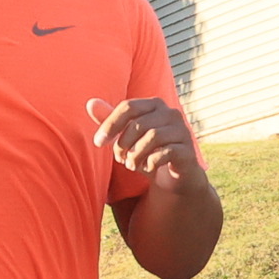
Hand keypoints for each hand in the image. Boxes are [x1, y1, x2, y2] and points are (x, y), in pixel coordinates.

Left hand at [86, 94, 202, 189]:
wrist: (173, 175)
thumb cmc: (147, 150)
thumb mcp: (125, 136)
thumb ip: (110, 120)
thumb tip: (90, 103)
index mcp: (155, 104)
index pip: (128, 107)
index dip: (110, 124)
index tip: (98, 143)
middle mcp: (171, 113)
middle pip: (138, 124)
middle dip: (123, 144)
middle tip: (119, 159)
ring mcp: (182, 131)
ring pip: (153, 137)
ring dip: (135, 155)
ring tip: (131, 165)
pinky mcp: (188, 151)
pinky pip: (166, 152)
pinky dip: (151, 163)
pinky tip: (148, 168)